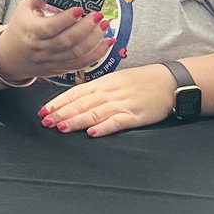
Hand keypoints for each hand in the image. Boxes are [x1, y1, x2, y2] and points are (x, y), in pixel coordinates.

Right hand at [0, 0, 113, 81]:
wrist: (12, 56)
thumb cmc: (21, 27)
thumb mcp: (24, 8)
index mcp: (31, 32)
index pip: (50, 27)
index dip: (66, 19)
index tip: (80, 8)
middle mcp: (41, 49)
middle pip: (67, 41)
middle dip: (86, 28)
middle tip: (99, 15)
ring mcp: (52, 61)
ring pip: (76, 54)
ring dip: (94, 40)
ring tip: (105, 25)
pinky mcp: (61, 69)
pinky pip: (81, 64)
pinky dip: (97, 54)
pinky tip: (107, 42)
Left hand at [38, 63, 176, 137]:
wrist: (169, 81)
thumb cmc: (141, 81)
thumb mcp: (116, 80)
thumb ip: (97, 90)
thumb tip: (76, 100)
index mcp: (103, 83)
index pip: (76, 92)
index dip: (58, 102)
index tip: (43, 111)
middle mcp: (109, 92)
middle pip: (81, 103)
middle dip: (61, 113)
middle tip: (45, 121)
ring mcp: (122, 103)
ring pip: (94, 112)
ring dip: (77, 120)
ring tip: (62, 127)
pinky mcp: (135, 115)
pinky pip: (116, 122)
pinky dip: (103, 127)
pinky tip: (92, 133)